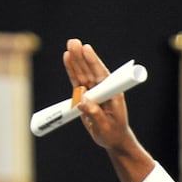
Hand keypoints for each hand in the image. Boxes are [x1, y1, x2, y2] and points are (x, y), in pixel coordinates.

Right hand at [62, 38, 153, 181]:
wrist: (114, 140)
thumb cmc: (112, 134)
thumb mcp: (104, 127)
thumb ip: (94, 113)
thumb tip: (82, 101)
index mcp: (113, 96)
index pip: (102, 76)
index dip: (94, 62)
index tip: (87, 49)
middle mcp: (104, 90)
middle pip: (91, 70)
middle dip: (82, 56)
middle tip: (73, 42)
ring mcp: (95, 91)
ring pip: (83, 73)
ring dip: (76, 60)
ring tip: (69, 45)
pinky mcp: (87, 94)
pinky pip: (77, 81)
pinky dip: (72, 70)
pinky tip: (67, 58)